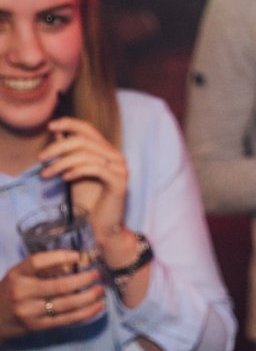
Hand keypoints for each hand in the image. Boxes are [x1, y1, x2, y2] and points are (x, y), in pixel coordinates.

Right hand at [0, 253, 104, 340]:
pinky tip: (98, 306)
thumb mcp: (20, 275)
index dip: (60, 257)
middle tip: (98, 274)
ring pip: (67, 304)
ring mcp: (30, 311)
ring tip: (101, 290)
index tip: (79, 255)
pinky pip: (67, 319)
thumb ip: (42, 268)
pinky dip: (86, 312)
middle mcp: (22, 292)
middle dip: (84, 279)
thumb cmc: (13, 291)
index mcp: (17, 275)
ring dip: (89, 297)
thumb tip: (76, 259)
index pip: (37, 262)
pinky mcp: (38, 326)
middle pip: (59, 285)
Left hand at [38, 117, 127, 247]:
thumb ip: (70, 153)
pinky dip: (76, 171)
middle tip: (40, 158)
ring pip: (87, 155)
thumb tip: (58, 133)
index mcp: (106, 151)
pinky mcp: (119, 181)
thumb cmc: (88, 201)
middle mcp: (116, 156)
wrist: (100, 226)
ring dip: (61, 163)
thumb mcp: (74, 172)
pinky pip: (95, 169)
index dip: (69, 124)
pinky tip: (65, 179)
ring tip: (47, 174)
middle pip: (84, 141)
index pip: (88, 129)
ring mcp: (120, 168)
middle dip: (58, 148)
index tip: (50, 126)